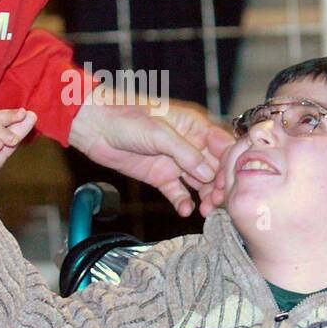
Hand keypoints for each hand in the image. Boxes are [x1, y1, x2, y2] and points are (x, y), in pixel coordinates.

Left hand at [69, 96, 231, 217]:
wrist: (94, 126)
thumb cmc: (126, 117)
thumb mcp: (160, 132)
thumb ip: (185, 153)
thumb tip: (209, 174)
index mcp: (195, 126)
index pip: (223, 146)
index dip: (230, 165)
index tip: (231, 182)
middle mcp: (189, 144)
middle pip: (215, 168)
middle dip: (220, 185)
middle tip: (220, 202)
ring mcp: (175, 162)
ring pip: (200, 183)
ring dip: (206, 197)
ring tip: (207, 210)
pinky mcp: (160, 176)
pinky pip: (178, 192)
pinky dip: (184, 202)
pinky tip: (186, 210)